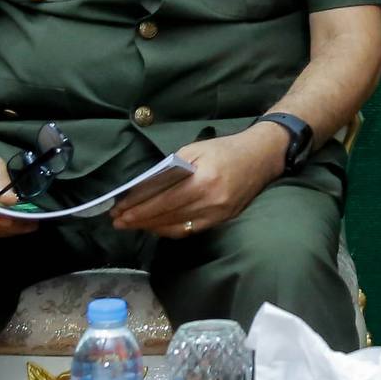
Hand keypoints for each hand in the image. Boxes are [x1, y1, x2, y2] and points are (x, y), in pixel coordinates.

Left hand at [110, 128, 282, 236]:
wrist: (262, 156)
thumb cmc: (226, 149)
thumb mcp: (195, 150)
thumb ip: (171, 169)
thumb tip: (144, 187)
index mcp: (203, 179)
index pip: (163, 199)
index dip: (138, 207)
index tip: (118, 210)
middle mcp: (211, 200)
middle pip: (166, 214)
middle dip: (139, 219)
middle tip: (118, 221)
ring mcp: (218, 213)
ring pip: (176, 226)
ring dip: (151, 227)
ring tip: (132, 225)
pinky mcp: (222, 220)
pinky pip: (190, 230)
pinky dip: (170, 230)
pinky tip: (156, 226)